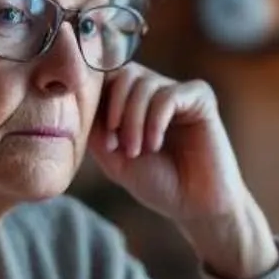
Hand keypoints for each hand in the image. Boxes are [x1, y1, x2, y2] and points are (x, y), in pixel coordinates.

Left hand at [86, 65, 247, 224]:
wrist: (195, 206)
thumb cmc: (156, 182)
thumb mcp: (112, 156)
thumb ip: (94, 124)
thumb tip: (77, 94)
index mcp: (135, 100)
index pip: (107, 76)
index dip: (97, 101)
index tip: (103, 142)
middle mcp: (157, 90)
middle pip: (123, 72)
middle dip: (114, 110)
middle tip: (117, 146)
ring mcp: (179, 92)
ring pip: (143, 83)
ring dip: (133, 121)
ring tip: (137, 151)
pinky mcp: (201, 98)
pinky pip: (168, 95)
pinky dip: (154, 122)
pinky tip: (156, 145)